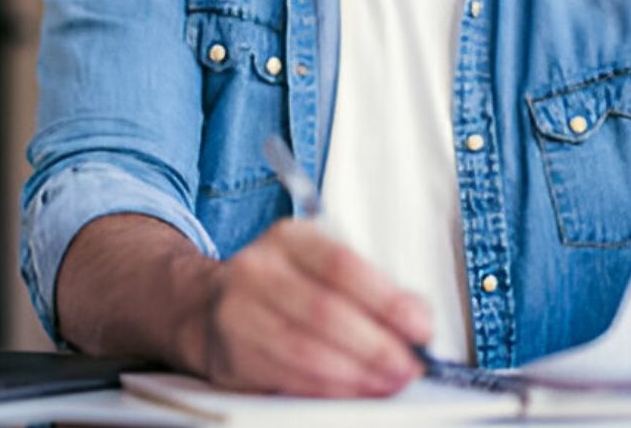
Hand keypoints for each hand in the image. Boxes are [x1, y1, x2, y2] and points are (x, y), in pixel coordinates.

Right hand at [184, 218, 432, 397]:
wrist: (210, 306)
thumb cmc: (280, 288)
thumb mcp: (318, 268)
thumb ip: (369, 289)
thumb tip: (417, 318)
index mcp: (289, 238)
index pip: (342, 265)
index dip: (386, 299)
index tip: (420, 326)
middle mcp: (258, 268)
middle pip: (325, 310)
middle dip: (376, 346)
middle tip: (408, 366)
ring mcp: (239, 310)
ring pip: (305, 349)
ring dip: (356, 374)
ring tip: (387, 382)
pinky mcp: (233, 351)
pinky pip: (288, 375)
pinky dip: (328, 388)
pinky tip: (353, 391)